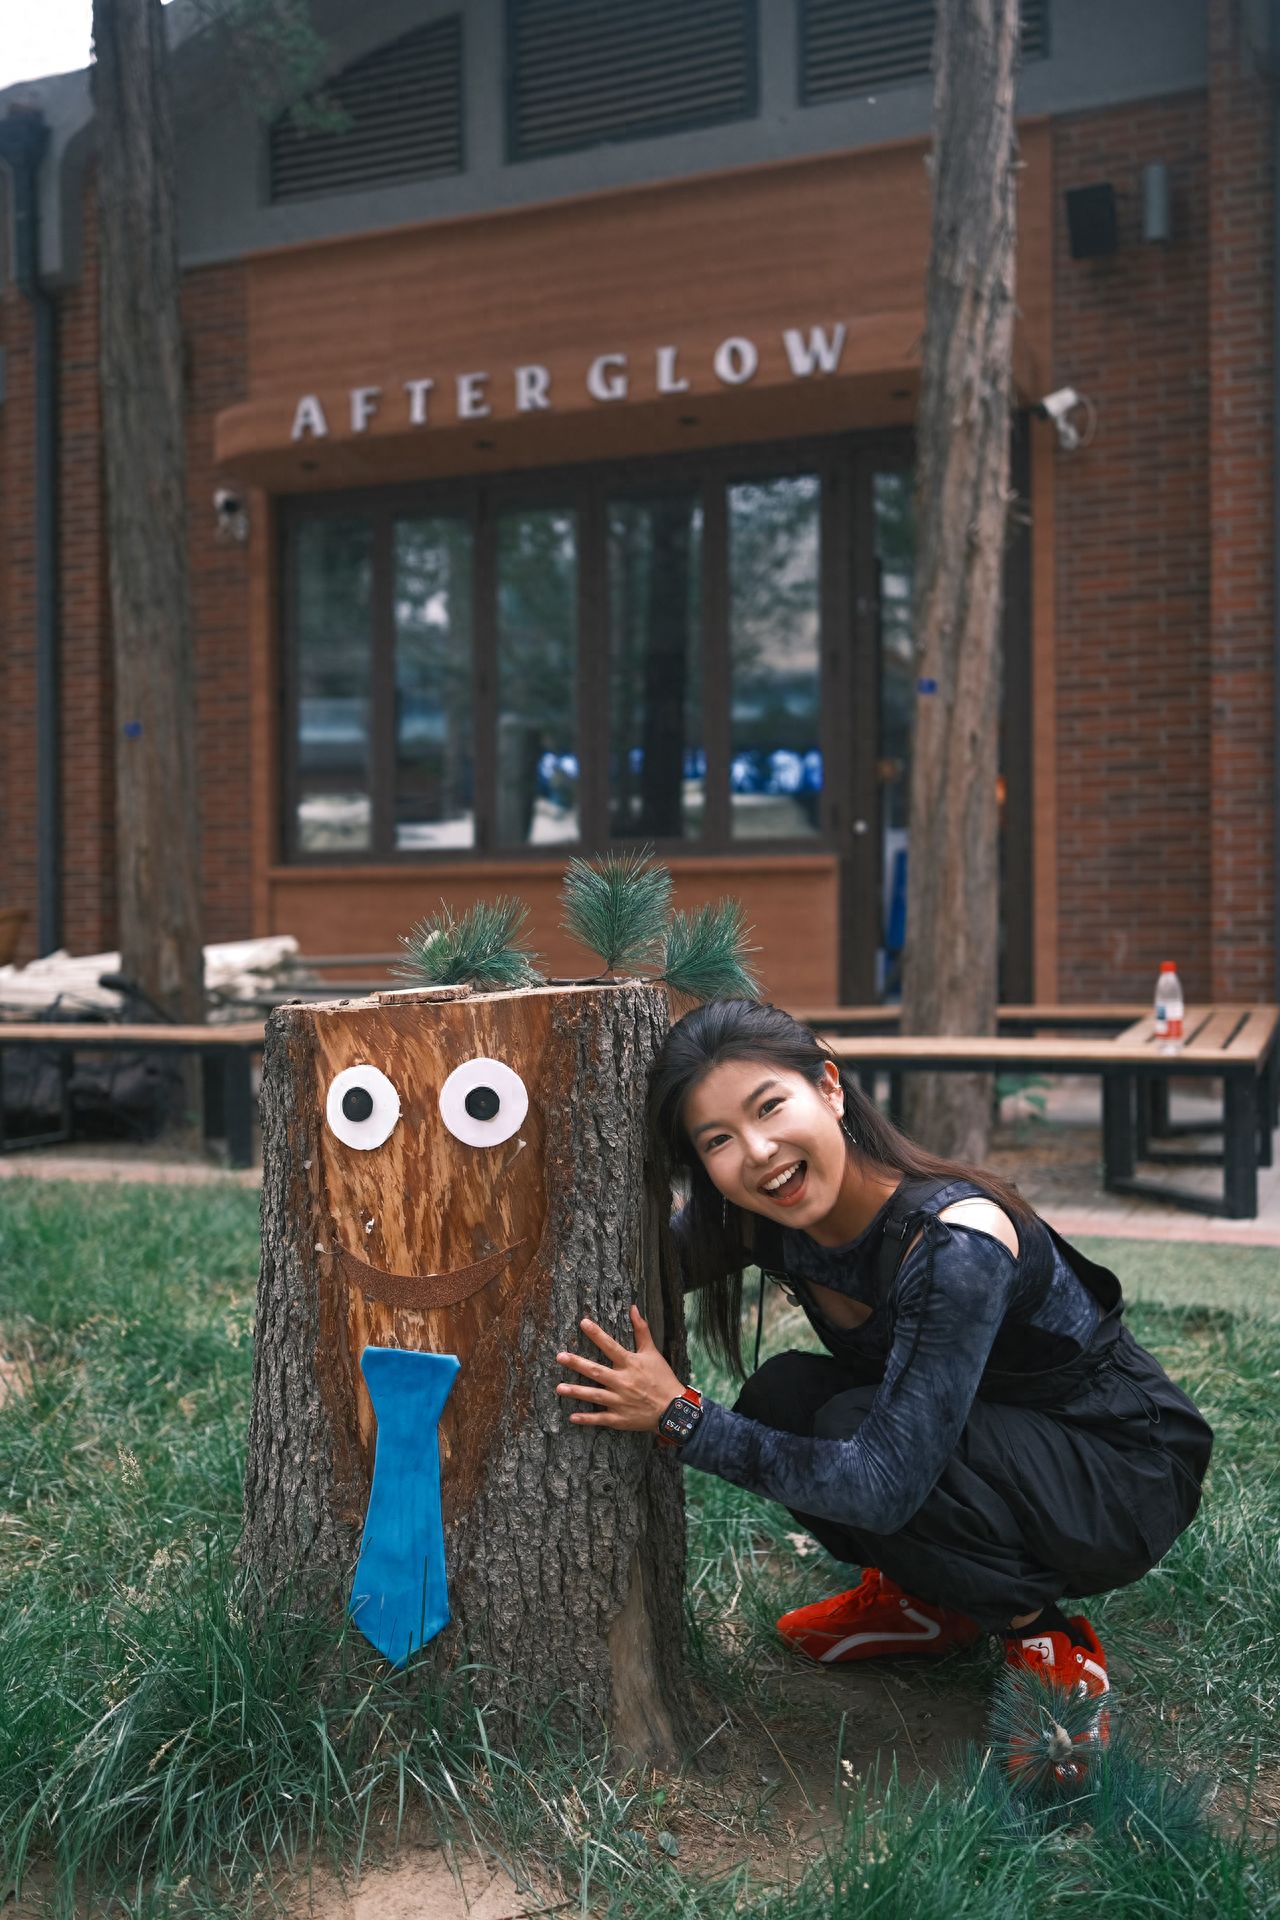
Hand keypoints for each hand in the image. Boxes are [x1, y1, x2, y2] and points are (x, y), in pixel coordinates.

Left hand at [555, 1307, 684, 1433]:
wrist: (674, 1409)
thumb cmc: (662, 1378)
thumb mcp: (652, 1352)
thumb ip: (641, 1330)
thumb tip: (633, 1308)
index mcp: (631, 1364)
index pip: (611, 1346)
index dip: (597, 1334)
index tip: (583, 1323)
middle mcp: (623, 1382)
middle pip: (596, 1371)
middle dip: (577, 1364)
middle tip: (560, 1357)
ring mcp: (620, 1402)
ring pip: (594, 1395)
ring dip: (576, 1391)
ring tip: (559, 1388)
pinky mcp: (620, 1418)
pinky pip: (600, 1418)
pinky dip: (586, 1419)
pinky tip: (572, 1417)